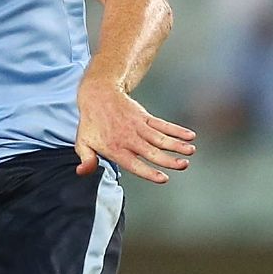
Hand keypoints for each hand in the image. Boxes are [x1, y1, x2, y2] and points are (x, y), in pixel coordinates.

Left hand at [74, 76, 195, 183]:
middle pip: (152, 152)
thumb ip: (86, 160)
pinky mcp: (145, 117)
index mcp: (115, 149)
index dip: (149, 172)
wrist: (98, 94)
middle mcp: (129, 138)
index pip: (134, 164)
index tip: (164, 178)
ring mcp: (139, 127)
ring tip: (190, 151)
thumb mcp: (83, 143)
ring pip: (161, 138)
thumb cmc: (91, 123)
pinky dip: (177, 130)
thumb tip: (82, 173)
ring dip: (177, 144)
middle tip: (183, 165)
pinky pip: (163, 124)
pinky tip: (189, 135)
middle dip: (169, 160)